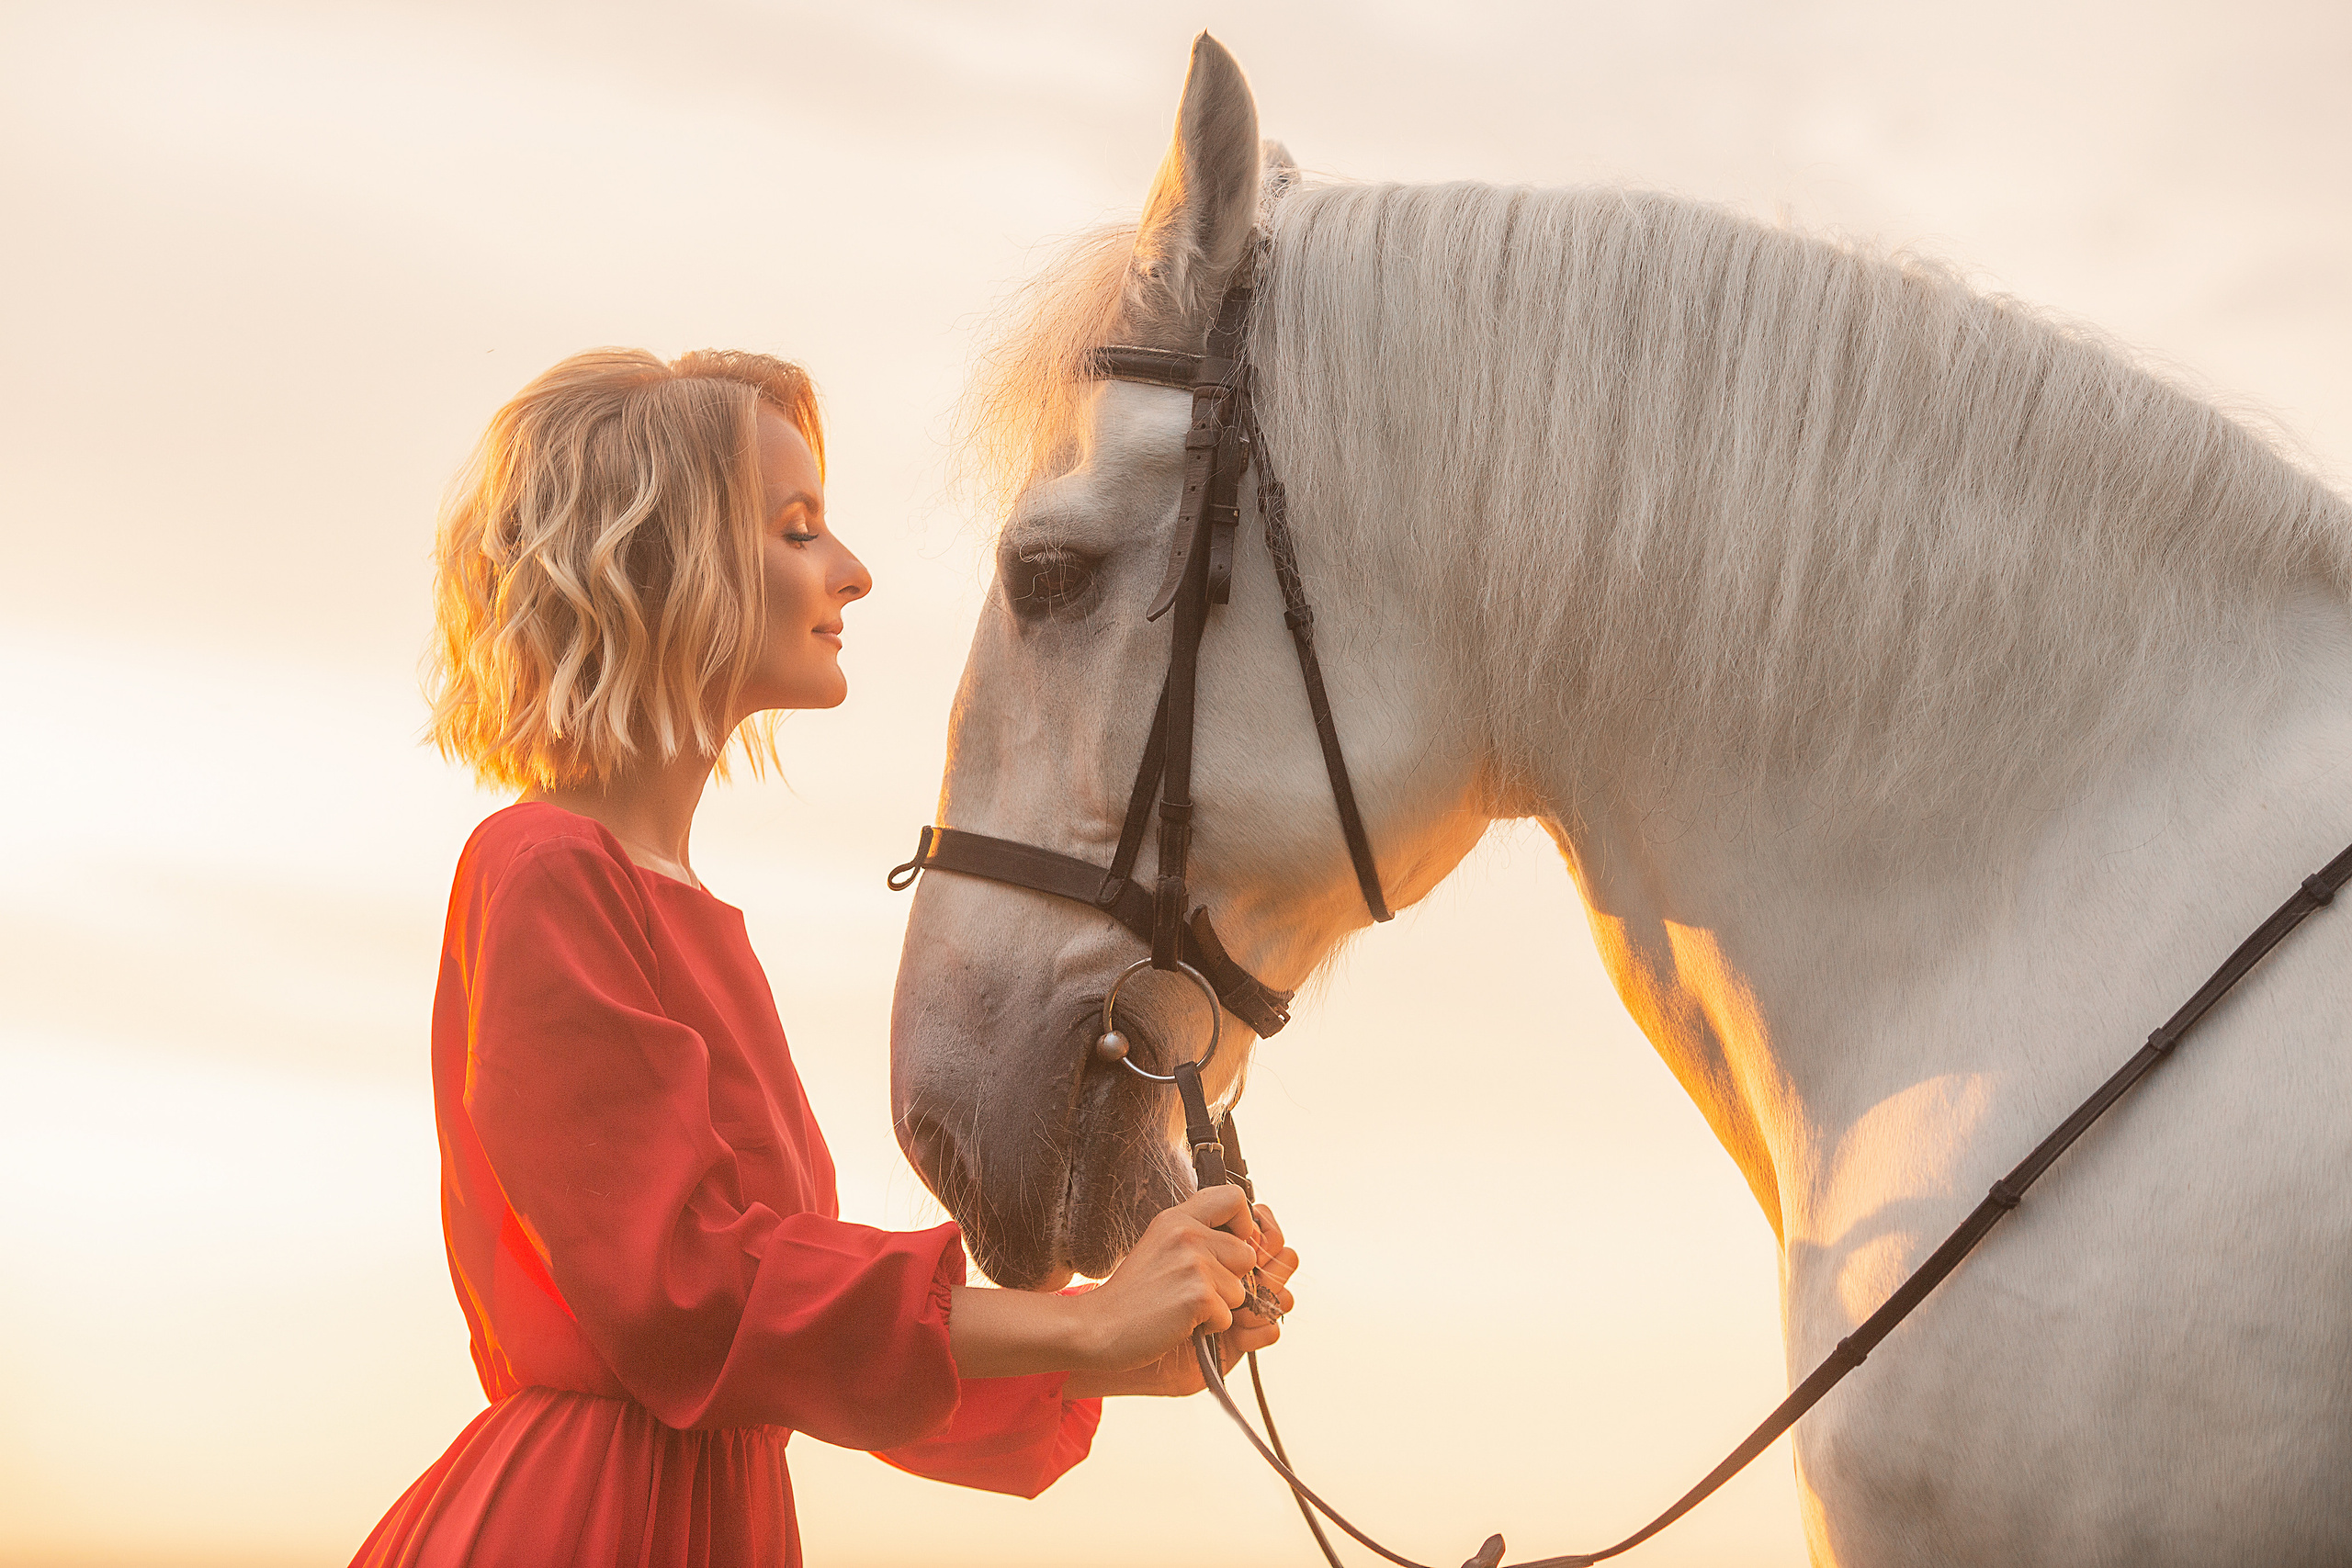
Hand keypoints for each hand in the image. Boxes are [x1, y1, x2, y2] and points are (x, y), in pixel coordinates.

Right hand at [1064, 1201, 1298, 1398]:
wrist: (1098, 1328)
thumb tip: (1253, 1241)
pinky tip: (1178, 1323)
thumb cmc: (1134, 1296)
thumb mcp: (1162, 1248)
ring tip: (1180, 1308)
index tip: (1234, 1243)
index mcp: (1178, 1217)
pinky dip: (1209, 1328)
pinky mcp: (1197, 1295)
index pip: (1234, 1197)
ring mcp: (1193, 1262)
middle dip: (1231, 1280)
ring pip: (1241, 1290)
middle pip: (1246, 1254)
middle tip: (1192, 1292)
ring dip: (1219, 1307)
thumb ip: (1200, 1238)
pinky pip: (1228, 1316)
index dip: (1246, 1222)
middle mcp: (1187, 1233)